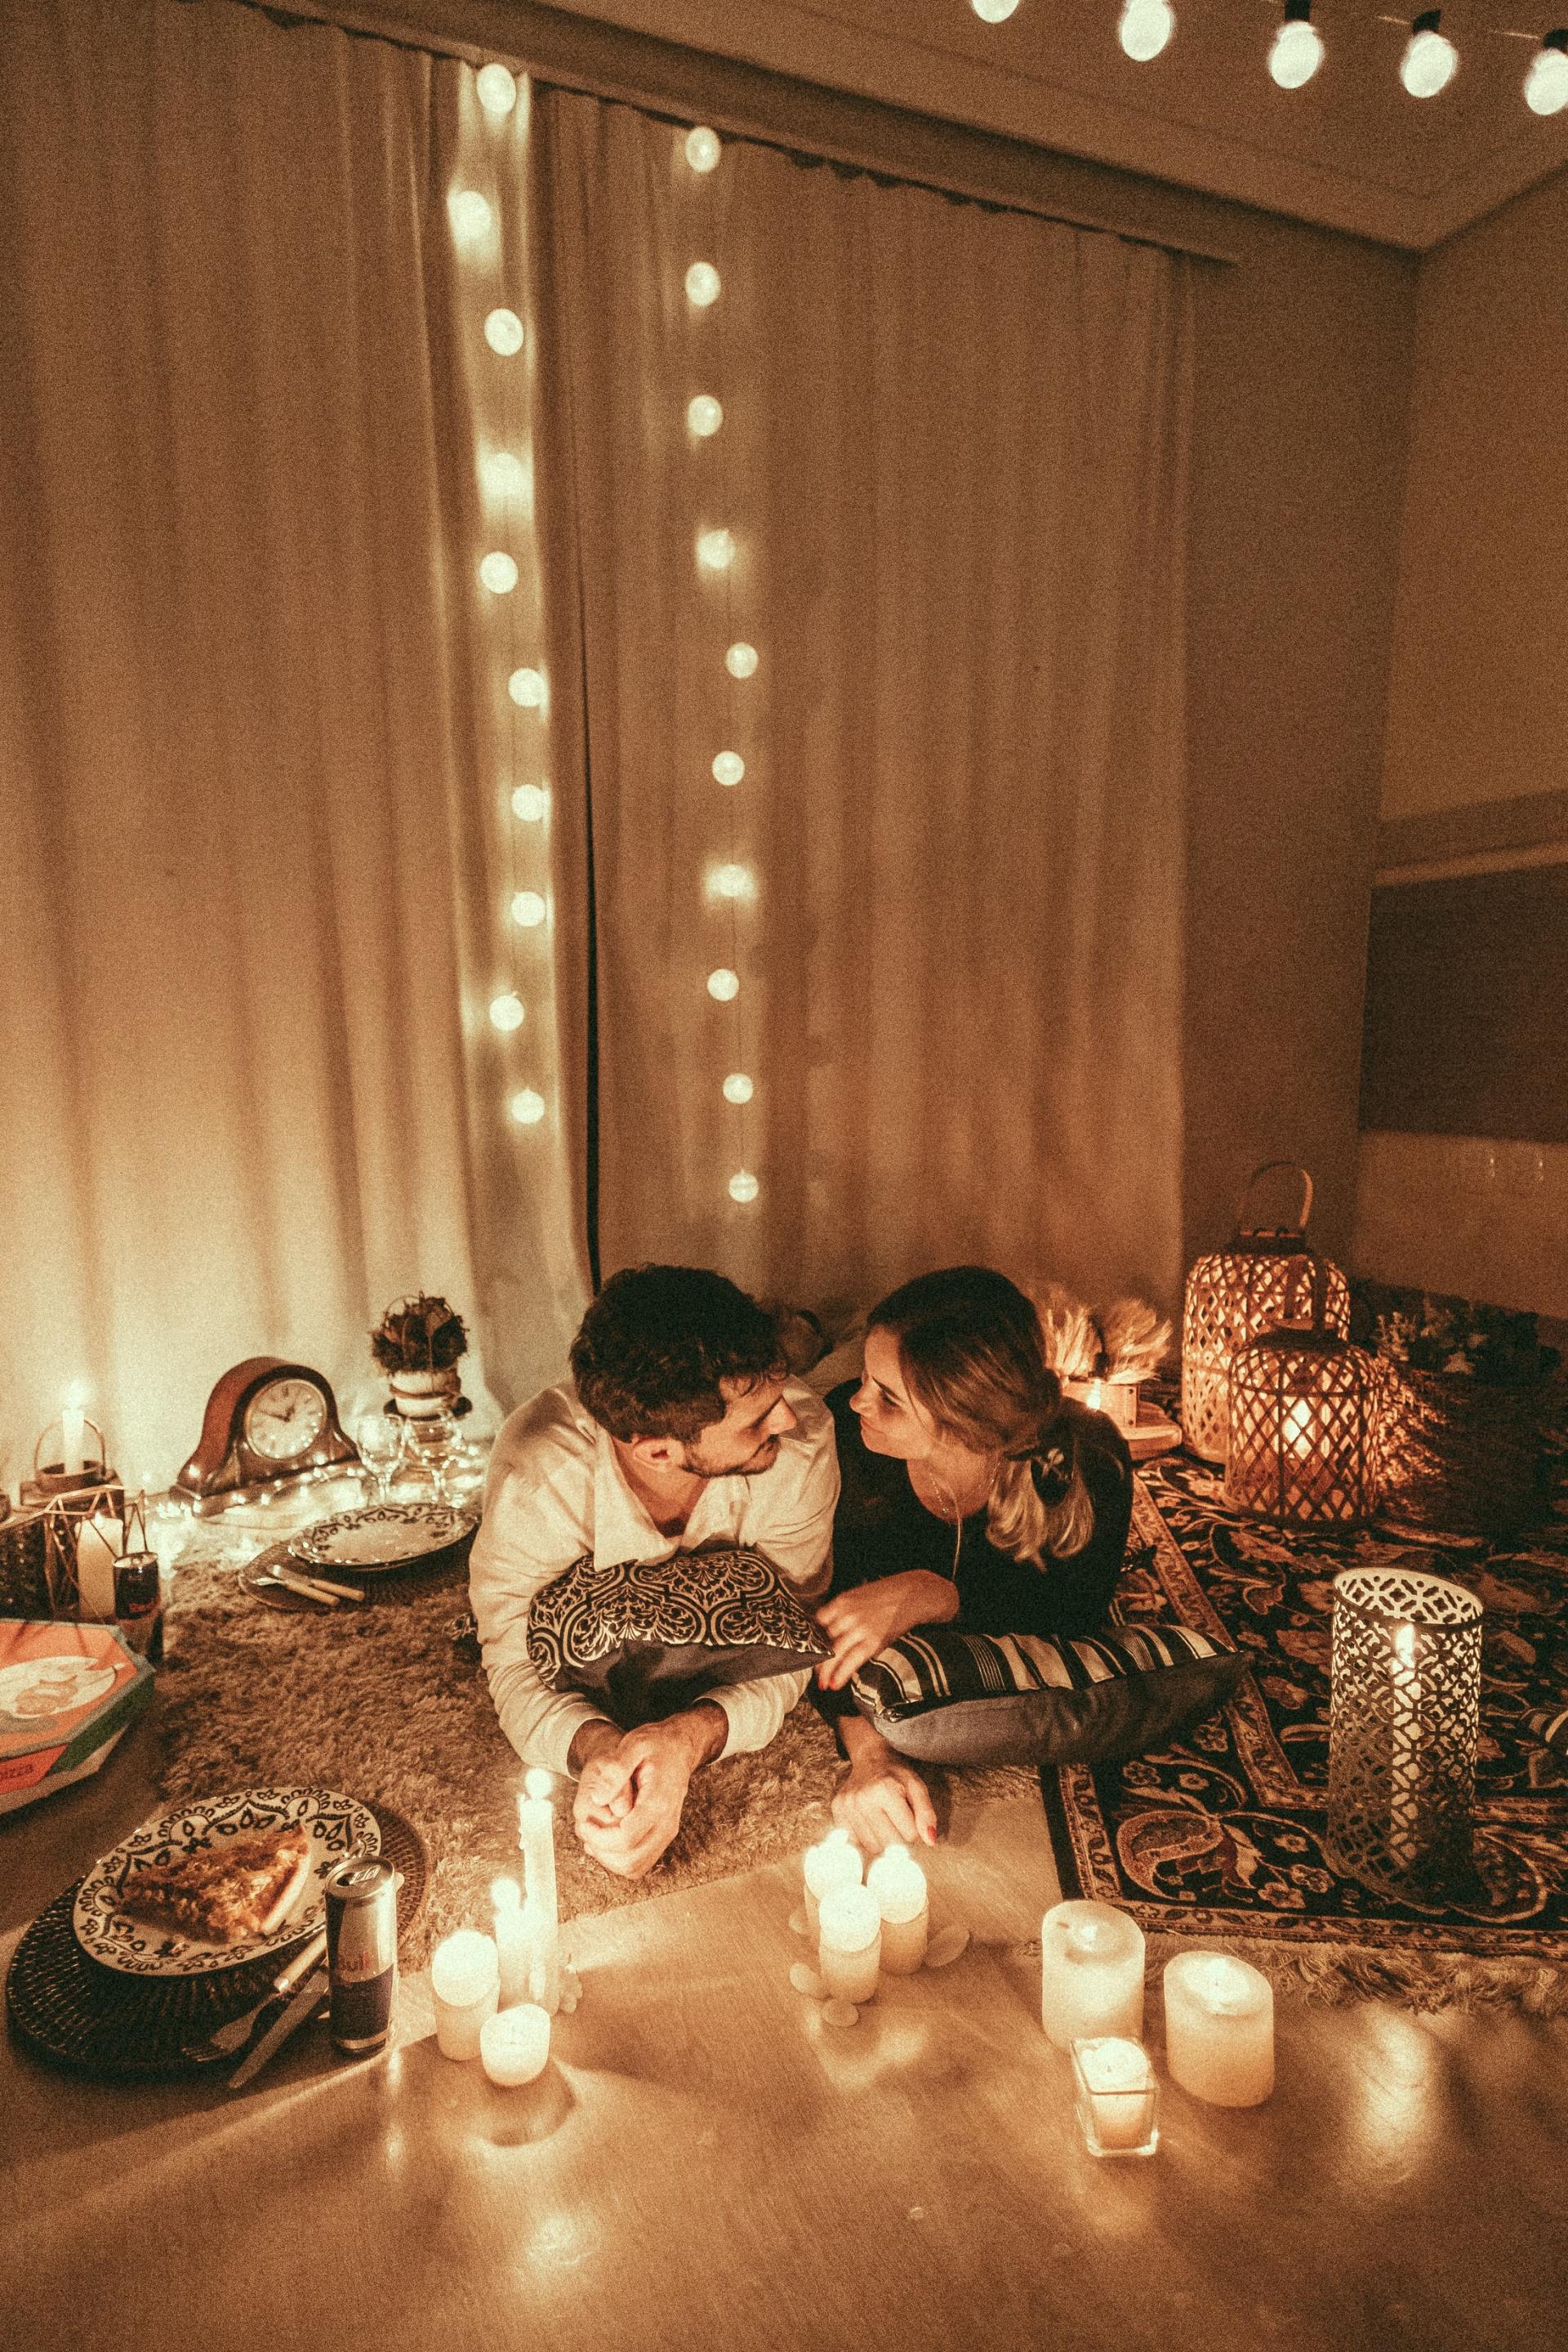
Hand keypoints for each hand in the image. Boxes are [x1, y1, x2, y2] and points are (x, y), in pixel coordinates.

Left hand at [574, 1708, 723, 1879]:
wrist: (682, 1746)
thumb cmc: (657, 1743)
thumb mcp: (634, 1744)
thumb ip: (615, 1771)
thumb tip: (597, 1798)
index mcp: (658, 1802)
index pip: (625, 1839)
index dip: (599, 1837)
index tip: (584, 1824)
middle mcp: (667, 1823)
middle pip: (630, 1860)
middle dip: (601, 1851)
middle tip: (586, 1831)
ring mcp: (667, 1832)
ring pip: (636, 1867)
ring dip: (609, 1859)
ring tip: (594, 1837)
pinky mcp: (663, 1836)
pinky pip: (641, 1862)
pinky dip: (620, 1859)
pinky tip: (606, 1839)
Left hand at [815, 1571, 955, 1690]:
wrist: (912, 1593)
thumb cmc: (886, 1594)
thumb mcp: (858, 1596)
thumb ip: (843, 1611)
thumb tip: (830, 1629)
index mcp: (841, 1602)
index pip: (817, 1623)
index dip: (813, 1639)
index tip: (811, 1650)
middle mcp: (847, 1615)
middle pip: (824, 1641)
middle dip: (817, 1659)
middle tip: (814, 1673)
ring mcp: (860, 1628)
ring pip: (835, 1653)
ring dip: (826, 1671)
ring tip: (822, 1684)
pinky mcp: (873, 1641)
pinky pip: (852, 1660)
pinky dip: (842, 1673)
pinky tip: (835, 1684)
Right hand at [832, 1749, 937, 1852]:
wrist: (870, 1758)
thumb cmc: (897, 1774)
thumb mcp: (917, 1787)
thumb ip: (926, 1813)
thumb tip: (930, 1842)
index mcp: (886, 1790)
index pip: (909, 1835)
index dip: (914, 1828)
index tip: (909, 1815)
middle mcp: (863, 1799)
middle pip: (890, 1845)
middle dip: (899, 1837)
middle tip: (897, 1819)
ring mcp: (847, 1805)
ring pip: (873, 1847)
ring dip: (882, 1840)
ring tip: (883, 1820)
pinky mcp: (837, 1810)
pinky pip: (855, 1843)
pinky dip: (865, 1838)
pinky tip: (869, 1822)